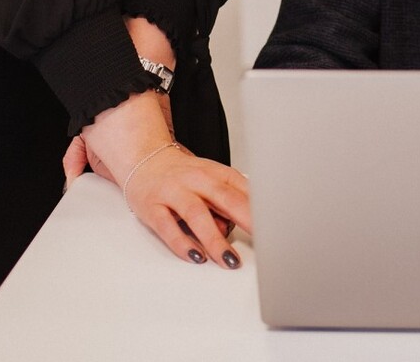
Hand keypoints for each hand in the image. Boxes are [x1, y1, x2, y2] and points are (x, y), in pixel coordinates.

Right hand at [64, 90, 250, 266]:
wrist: (143, 160)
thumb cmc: (183, 176)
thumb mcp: (212, 179)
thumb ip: (232, 198)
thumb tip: (250, 223)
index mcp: (214, 172)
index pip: (242, 189)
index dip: (261, 207)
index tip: (276, 225)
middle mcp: (194, 180)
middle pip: (224, 198)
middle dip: (245, 220)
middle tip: (263, 241)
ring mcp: (172, 193)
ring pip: (196, 214)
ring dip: (214, 239)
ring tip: (229, 259)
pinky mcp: (152, 207)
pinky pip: (168, 227)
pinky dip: (182, 243)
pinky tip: (196, 256)